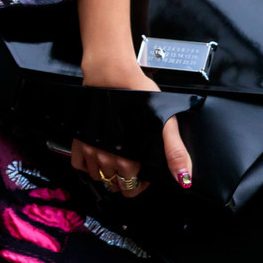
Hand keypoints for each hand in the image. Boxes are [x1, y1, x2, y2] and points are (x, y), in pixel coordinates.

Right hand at [70, 56, 192, 198]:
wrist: (111, 75)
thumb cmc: (137, 94)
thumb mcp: (166, 123)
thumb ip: (175, 153)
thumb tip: (184, 178)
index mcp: (128, 159)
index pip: (131, 187)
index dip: (140, 184)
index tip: (143, 174)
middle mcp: (106, 157)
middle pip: (114, 184)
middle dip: (124, 179)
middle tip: (131, 167)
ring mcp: (90, 149)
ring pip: (97, 177)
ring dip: (106, 173)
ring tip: (116, 161)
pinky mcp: (79, 138)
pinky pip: (78, 164)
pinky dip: (87, 164)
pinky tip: (97, 155)